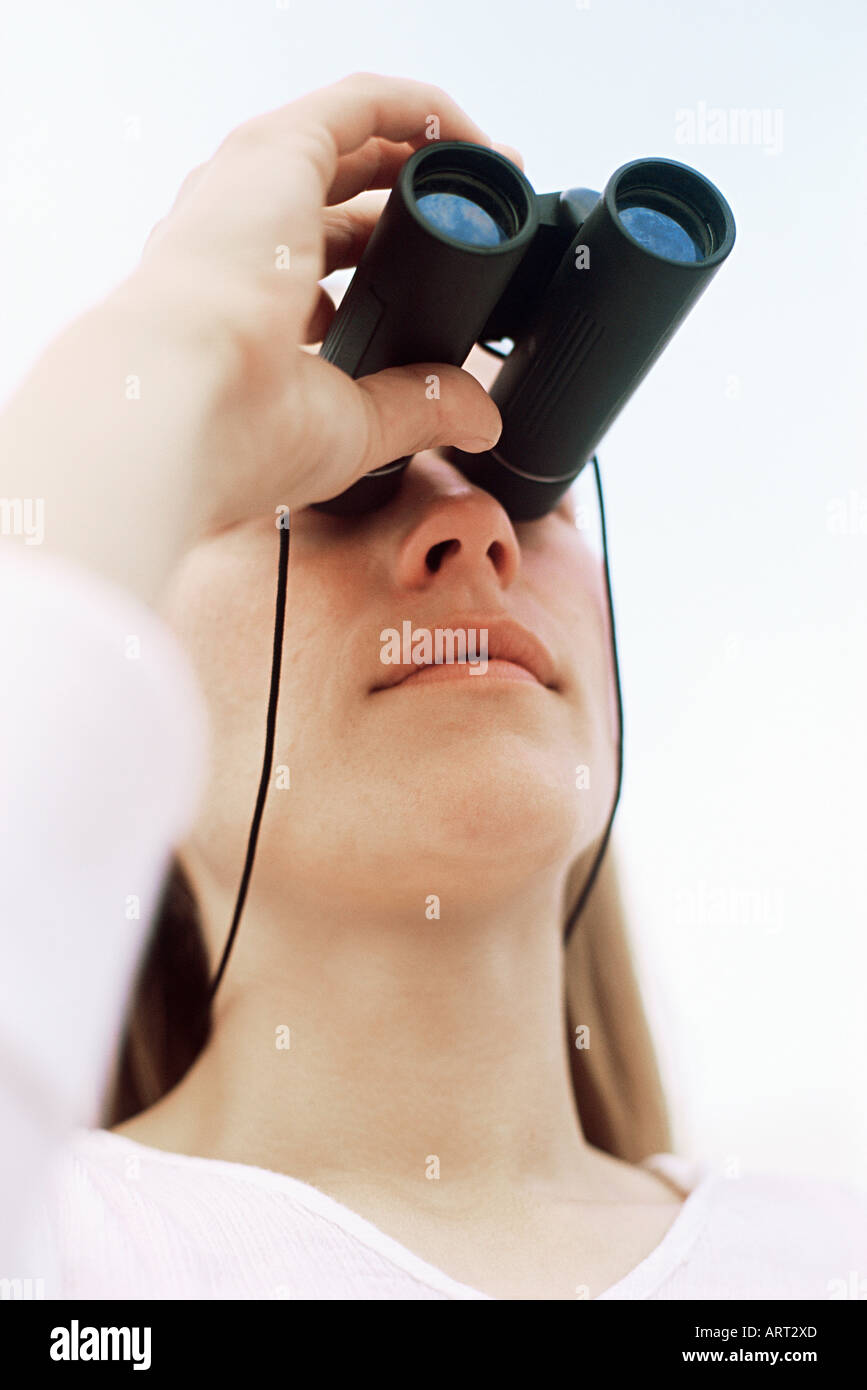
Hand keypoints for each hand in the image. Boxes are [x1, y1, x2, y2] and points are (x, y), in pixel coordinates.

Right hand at [131, 71, 517, 528]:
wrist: (181, 402)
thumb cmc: (236, 428)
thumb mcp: (348, 424)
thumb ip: (414, 407)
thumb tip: (477, 419)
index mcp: (244, 301)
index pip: (324, 261)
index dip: (388, 259)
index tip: (447, 275)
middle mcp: (241, 236)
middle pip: (343, 198)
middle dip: (416, 199)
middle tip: (487, 213)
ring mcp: (253, 188)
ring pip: (353, 144)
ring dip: (425, 150)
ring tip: (494, 171)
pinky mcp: (278, 150)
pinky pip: (364, 104)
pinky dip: (424, 110)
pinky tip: (476, 137)